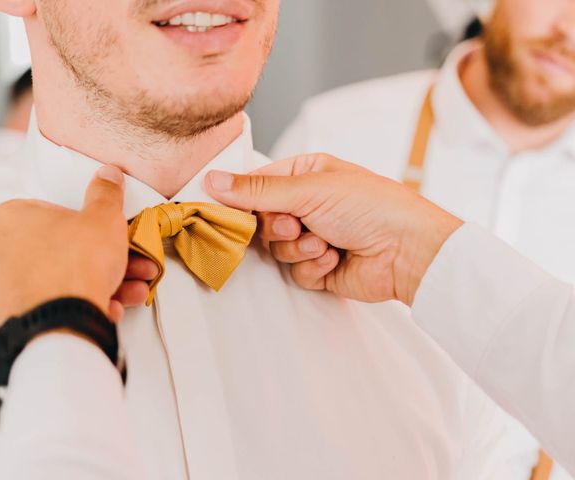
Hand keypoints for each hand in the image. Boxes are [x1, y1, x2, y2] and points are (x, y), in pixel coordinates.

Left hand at [0, 166, 156, 337]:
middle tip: (131, 264)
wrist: (61, 326)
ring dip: (99, 283)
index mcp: (9, 219)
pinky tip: (107, 309)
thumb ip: (105, 193)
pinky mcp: (7, 321)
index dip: (90, 225)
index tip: (110, 235)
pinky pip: (48, 307)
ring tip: (131, 291)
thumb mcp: (103, 219)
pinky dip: (77, 306)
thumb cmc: (76, 266)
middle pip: (60, 249)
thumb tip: (107, 174)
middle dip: (103, 259)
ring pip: (58, 280)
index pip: (53, 212)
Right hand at [205, 154, 462, 305]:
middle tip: (298, 225)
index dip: (242, 200)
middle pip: (262, 221)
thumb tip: (210, 180)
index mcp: (305, 175)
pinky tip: (336, 259)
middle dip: (279, 228)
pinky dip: (314, 267)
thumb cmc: (369, 206)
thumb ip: (257, 190)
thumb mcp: (310, 189)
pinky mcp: (320, 268)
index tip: (228, 210)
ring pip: (277, 250)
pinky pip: (296, 271)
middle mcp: (307, 205)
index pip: (256, 185)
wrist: (408, 251)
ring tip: (326, 242)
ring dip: (299, 248)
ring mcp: (313, 236)